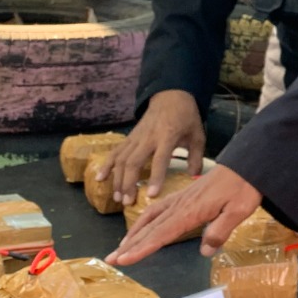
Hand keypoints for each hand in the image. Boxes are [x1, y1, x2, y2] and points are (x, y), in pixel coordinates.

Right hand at [99, 89, 204, 204]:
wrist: (171, 95)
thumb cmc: (186, 117)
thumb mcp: (198, 135)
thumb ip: (196, 156)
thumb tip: (194, 177)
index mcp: (168, 136)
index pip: (160, 159)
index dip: (155, 177)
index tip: (151, 194)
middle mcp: (148, 137)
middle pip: (134, 161)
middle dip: (128, 183)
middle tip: (127, 202)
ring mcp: (136, 137)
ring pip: (122, 159)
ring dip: (117, 179)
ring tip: (117, 198)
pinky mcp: (129, 137)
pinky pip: (115, 151)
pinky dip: (106, 165)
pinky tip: (100, 178)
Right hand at [106, 163, 262, 264]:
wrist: (246, 163)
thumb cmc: (244, 187)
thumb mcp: (239, 210)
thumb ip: (220, 231)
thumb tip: (205, 252)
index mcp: (191, 211)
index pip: (161, 234)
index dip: (142, 248)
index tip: (123, 260)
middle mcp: (180, 205)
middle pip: (150, 228)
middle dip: (130, 245)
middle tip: (110, 259)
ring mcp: (180, 199)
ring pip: (150, 218)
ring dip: (134, 233)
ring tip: (120, 247)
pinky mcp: (184, 195)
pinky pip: (158, 209)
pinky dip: (145, 219)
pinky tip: (142, 225)